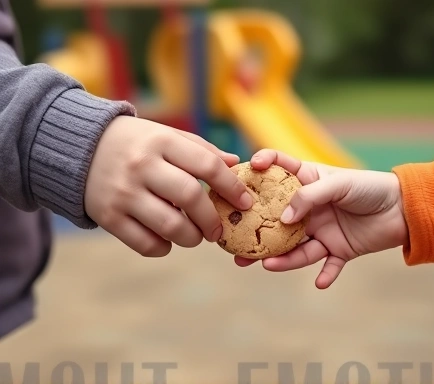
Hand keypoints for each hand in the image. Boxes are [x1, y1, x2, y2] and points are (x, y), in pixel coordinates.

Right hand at [84, 116, 252, 256]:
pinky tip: (168, 240)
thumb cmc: (137, 143)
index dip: (232, 187)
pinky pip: (145, 244)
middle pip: (191, 197)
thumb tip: (234, 165)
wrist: (80, 148)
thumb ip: (201, 149)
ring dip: (191, 238)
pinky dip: (163, 248)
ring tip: (195, 236)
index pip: (207, 165)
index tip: (245, 202)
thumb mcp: (166, 135)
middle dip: (212, 219)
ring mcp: (123, 193)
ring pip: (170, 226)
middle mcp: (142, 166)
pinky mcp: (108, 217)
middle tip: (218, 229)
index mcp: (161, 142)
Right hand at [235, 149, 407, 288]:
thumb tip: (284, 218)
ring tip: (266, 265)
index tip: (246, 170)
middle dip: (256, 232)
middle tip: (234, 242)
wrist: (404, 209)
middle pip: (276, 221)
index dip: (262, 167)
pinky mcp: (338, 250)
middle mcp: (309, 209)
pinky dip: (325, 275)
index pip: (280, 171)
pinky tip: (322, 282)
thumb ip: (309, 197)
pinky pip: (328, 266)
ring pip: (295, 248)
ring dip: (282, 259)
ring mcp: (322, 231)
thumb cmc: (370, 188)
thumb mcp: (338, 184)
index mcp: (308, 183)